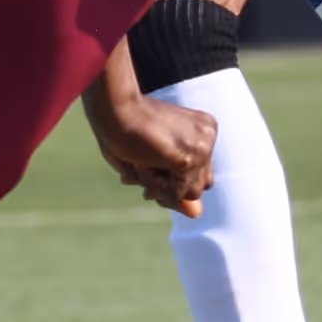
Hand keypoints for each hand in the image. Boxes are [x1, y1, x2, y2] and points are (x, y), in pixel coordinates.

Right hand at [84, 78, 218, 216]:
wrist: (113, 108)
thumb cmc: (123, 130)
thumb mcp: (151, 164)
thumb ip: (175, 189)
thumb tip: (198, 214)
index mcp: (201, 130)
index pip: (197, 175)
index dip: (172, 180)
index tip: (147, 163)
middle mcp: (208, 135)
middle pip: (197, 186)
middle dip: (168, 186)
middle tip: (142, 161)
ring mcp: (204, 144)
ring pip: (189, 192)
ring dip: (159, 185)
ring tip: (141, 157)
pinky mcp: (192, 155)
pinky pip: (177, 193)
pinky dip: (154, 184)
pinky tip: (142, 159)